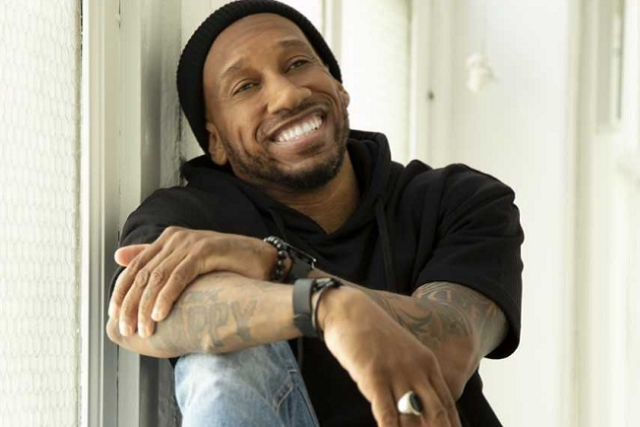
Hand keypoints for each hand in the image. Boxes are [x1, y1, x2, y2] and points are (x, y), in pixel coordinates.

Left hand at [109, 227, 277, 337]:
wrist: (262, 261)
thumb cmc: (227, 267)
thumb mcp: (188, 265)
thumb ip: (157, 261)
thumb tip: (119, 256)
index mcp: (168, 239)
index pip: (135, 267)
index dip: (122, 292)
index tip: (114, 317)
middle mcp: (175, 238)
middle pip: (143, 273)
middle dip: (130, 304)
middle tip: (126, 329)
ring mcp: (190, 242)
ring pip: (157, 277)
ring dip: (145, 307)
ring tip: (142, 330)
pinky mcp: (204, 251)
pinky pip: (178, 277)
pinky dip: (166, 297)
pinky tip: (159, 316)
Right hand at [321, 288, 460, 426]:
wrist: (349, 311)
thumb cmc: (372, 334)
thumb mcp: (402, 354)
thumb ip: (412, 378)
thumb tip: (415, 408)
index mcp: (427, 364)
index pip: (448, 405)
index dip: (452, 426)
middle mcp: (416, 370)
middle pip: (436, 414)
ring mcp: (396, 373)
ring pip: (412, 419)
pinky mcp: (374, 377)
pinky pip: (387, 413)